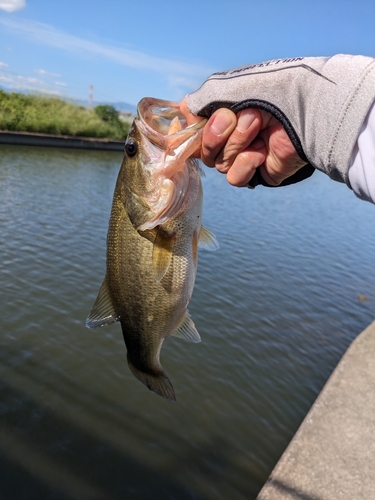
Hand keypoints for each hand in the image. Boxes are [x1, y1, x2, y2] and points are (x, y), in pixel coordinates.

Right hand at [180, 98, 306, 186]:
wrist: (305, 109)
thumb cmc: (270, 91)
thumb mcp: (228, 88)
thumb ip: (199, 101)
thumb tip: (184, 112)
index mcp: (224, 115)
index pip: (194, 129)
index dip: (189, 130)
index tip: (192, 122)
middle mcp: (232, 136)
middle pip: (202, 149)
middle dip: (215, 133)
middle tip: (236, 117)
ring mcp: (244, 155)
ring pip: (218, 163)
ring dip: (236, 143)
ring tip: (258, 126)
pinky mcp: (257, 173)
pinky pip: (234, 178)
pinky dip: (245, 164)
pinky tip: (261, 152)